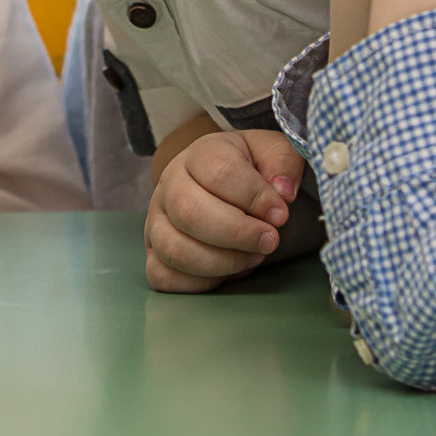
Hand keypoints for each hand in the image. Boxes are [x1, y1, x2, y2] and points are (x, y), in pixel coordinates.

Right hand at [145, 131, 306, 292]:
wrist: (221, 182)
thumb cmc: (248, 170)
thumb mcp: (272, 153)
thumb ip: (283, 162)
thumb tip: (282, 192)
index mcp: (199, 155)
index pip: (220, 173)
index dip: (255, 198)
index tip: (281, 215)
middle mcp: (169, 184)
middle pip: (189, 212)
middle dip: (237, 234)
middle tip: (270, 241)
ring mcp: (155, 220)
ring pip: (174, 249)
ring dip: (221, 262)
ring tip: (253, 257)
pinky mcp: (152, 251)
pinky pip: (161, 275)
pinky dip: (197, 282)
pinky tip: (226, 273)